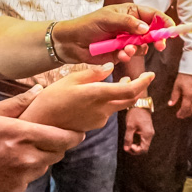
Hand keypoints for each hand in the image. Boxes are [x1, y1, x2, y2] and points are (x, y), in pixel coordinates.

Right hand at [0, 88, 85, 191]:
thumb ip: (19, 102)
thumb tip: (41, 90)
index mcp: (22, 136)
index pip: (63, 138)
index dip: (73, 135)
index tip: (77, 131)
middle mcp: (26, 159)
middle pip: (57, 153)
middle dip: (56, 144)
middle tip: (45, 137)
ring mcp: (21, 178)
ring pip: (44, 166)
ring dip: (40, 158)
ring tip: (21, 149)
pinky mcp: (13, 191)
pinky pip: (28, 179)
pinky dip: (24, 172)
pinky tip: (7, 164)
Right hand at [21, 65, 153, 134]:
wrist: (41, 123)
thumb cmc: (52, 98)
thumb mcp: (71, 79)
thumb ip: (94, 73)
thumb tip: (110, 67)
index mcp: (98, 94)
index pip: (129, 90)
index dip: (143, 82)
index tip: (151, 74)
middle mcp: (103, 109)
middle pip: (129, 99)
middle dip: (137, 88)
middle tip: (139, 77)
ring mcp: (99, 120)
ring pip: (118, 105)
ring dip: (122, 94)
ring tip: (119, 81)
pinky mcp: (94, 125)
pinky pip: (108, 111)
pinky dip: (110, 101)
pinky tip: (100, 94)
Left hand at [54, 4, 167, 63]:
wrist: (71, 42)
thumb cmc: (88, 25)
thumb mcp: (107, 19)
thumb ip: (128, 23)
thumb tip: (147, 29)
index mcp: (130, 12)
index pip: (152, 15)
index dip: (163, 22)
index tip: (171, 30)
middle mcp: (131, 26)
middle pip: (152, 32)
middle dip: (157, 39)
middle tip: (160, 45)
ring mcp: (127, 40)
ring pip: (143, 46)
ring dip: (137, 48)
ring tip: (125, 49)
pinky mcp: (121, 52)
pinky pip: (132, 55)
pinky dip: (128, 55)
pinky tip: (120, 54)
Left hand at [123, 107, 153, 154]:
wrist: (140, 103)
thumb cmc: (135, 114)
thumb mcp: (130, 126)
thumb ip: (128, 138)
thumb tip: (126, 149)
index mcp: (147, 134)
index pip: (143, 149)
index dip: (135, 150)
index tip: (128, 146)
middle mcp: (150, 135)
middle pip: (144, 148)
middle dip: (135, 149)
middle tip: (127, 146)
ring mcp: (149, 132)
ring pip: (143, 144)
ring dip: (136, 145)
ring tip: (128, 142)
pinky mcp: (147, 130)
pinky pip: (143, 139)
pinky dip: (137, 141)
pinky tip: (131, 137)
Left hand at [168, 73, 191, 118]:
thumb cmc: (184, 75)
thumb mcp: (177, 85)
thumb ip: (174, 95)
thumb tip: (170, 104)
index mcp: (189, 94)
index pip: (185, 107)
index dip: (182, 113)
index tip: (178, 115)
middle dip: (186, 114)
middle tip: (181, 116)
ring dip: (191, 111)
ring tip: (186, 113)